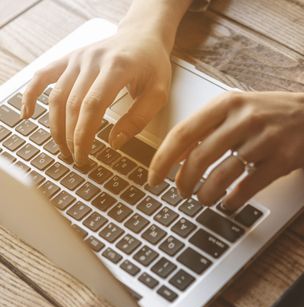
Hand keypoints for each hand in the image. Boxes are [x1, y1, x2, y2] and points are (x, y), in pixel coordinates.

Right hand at [22, 25, 170, 164]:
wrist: (142, 36)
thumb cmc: (153, 65)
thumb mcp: (159, 93)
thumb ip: (139, 118)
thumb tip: (114, 143)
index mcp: (118, 67)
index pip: (93, 106)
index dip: (84, 134)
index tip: (84, 156)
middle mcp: (93, 60)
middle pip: (73, 104)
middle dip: (71, 136)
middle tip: (77, 158)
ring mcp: (78, 58)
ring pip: (57, 95)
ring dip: (56, 125)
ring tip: (63, 148)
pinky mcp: (69, 58)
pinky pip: (44, 76)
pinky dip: (31, 94)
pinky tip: (28, 115)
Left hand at [148, 91, 303, 210]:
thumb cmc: (276, 113)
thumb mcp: (241, 107)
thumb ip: (211, 126)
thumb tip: (178, 157)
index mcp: (227, 104)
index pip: (182, 133)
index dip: (162, 160)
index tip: (153, 178)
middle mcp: (243, 119)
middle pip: (198, 158)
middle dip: (183, 182)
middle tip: (181, 193)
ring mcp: (263, 139)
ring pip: (221, 175)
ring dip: (206, 194)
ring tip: (204, 200)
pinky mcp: (281, 160)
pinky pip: (247, 187)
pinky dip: (233, 200)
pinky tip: (228, 204)